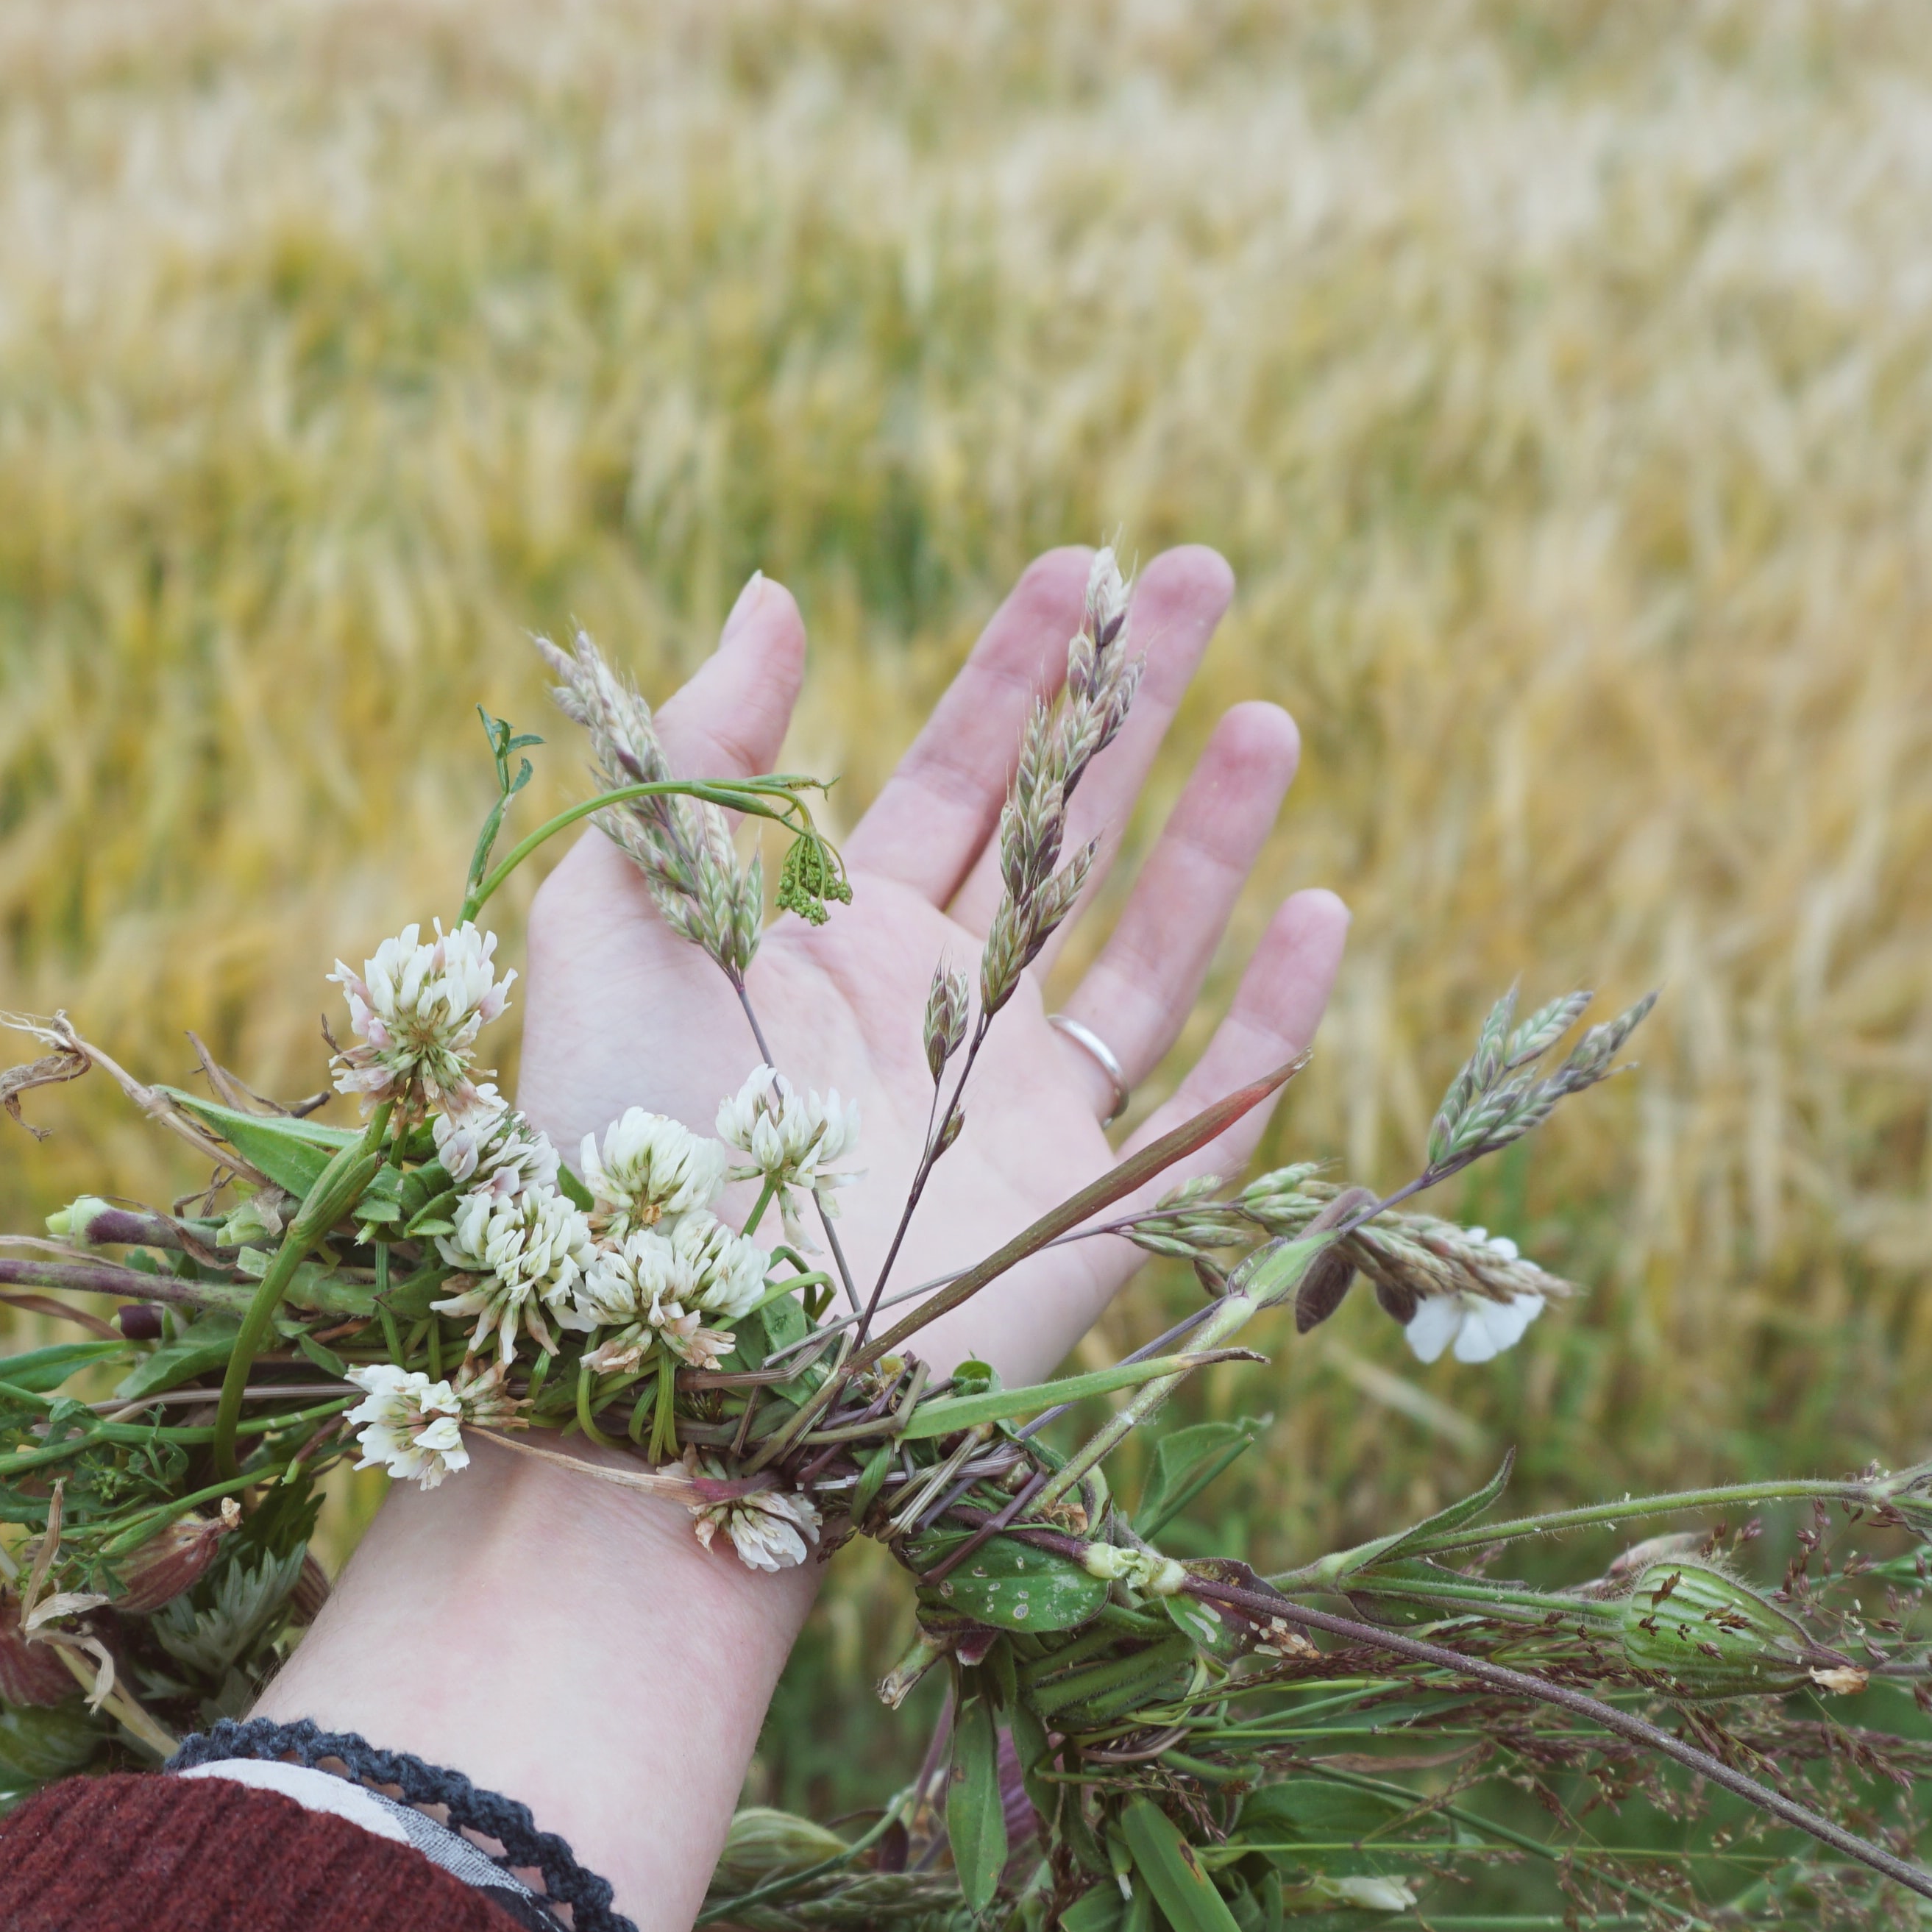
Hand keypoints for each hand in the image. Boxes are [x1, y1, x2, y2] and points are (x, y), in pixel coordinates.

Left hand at [256, 551, 1348, 1931]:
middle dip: (1131, 701)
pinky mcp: (1086, 1214)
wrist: (666, 1368)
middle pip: (1060, 830)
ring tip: (1272, 711)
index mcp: (820, 948)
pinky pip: (1206, 1100)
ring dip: (1211, 830)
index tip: (1074, 564)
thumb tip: (774, 595)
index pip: (942, 776)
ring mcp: (1016, 1118)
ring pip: (1144, 946)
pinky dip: (1271, 1010)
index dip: (1010, 668)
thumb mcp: (616, 911)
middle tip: (1202, 570)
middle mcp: (932, 1022)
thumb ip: (696, 751)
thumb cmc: (613, 1147)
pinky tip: (1319, 906)